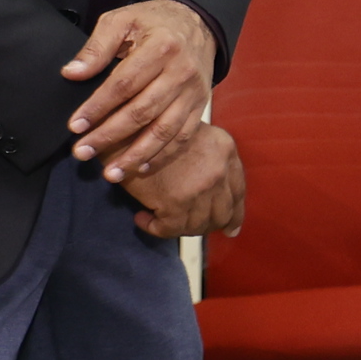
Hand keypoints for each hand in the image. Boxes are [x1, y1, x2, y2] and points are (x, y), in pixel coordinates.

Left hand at [63, 0, 216, 181]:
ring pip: (163, 131)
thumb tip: (72, 73)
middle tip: (82, 152)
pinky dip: (161, 156)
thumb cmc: (153, 22)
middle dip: (109, 136)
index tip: (75, 126)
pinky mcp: (200, 105)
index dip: (98, 107)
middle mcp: (181, 72)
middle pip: (142, 112)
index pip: (124, 84)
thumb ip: (97, 46)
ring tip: (110, 173)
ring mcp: (193, 92)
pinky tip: (139, 168)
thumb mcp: (122, 20)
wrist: (197, 22)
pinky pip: (182, 137)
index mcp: (161, 48)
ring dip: (135, 155)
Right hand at [122, 124, 245, 238]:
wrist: (122, 130)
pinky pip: (170, 229)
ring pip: (198, 225)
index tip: (230, 229)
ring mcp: (200, 188)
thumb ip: (210, 159)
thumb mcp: (193, 134)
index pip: (238, 192)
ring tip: (161, 220)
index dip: (234, 214)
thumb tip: (220, 197)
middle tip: (189, 228)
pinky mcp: (176, 202)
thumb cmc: (152, 131)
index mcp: (226, 149)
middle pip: (222, 213)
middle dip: (207, 225)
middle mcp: (220, 170)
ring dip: (180, 228)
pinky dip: (155, 228)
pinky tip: (142, 218)